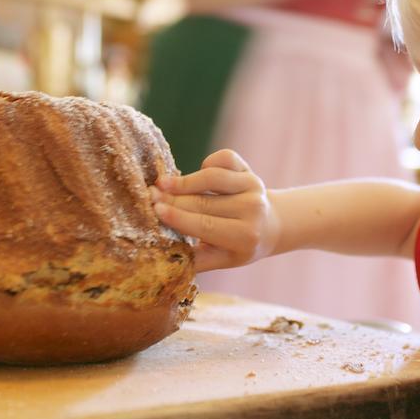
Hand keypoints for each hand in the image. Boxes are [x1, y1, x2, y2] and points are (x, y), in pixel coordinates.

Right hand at [151, 149, 277, 271]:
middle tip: (149, 196)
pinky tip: (196, 173)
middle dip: (173, 198)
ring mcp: (253, 186)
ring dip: (184, 180)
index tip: (156, 210)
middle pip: (203, 202)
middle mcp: (252, 209)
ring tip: (162, 183)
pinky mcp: (249, 170)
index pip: (205, 225)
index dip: (178, 217)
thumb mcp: (221, 259)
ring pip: (212, 177)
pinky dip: (208, 161)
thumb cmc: (239, 246)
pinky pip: (224, 158)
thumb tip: (162, 256)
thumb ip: (196, 260)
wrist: (269, 227)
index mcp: (245, 236)